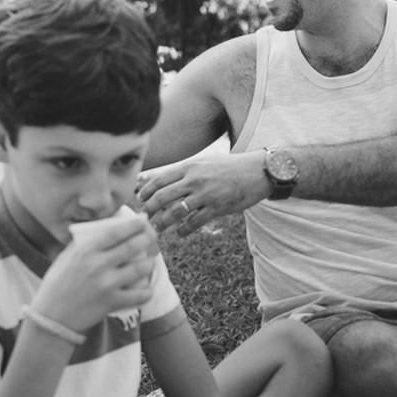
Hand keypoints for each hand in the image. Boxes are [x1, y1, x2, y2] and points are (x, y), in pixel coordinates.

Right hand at [32, 215, 158, 332]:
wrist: (51, 318)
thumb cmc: (56, 285)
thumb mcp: (65, 258)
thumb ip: (83, 245)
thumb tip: (102, 231)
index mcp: (85, 251)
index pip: (116, 232)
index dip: (134, 225)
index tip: (143, 221)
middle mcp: (97, 265)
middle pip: (133, 246)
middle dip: (148, 238)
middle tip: (153, 237)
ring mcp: (106, 284)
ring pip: (140, 269)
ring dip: (150, 263)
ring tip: (151, 262)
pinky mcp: (111, 302)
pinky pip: (138, 295)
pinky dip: (147, 292)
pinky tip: (148, 289)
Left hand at [136, 152, 269, 235]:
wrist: (257, 171)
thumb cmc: (228, 167)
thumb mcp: (203, 163)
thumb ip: (180, 172)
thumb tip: (155, 177)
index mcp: (189, 167)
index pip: (159, 180)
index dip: (145, 192)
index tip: (139, 200)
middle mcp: (195, 180)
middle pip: (162, 197)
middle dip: (149, 209)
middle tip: (143, 217)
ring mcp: (206, 195)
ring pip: (175, 212)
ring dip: (162, 223)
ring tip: (157, 229)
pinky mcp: (217, 208)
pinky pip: (194, 223)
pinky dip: (184, 230)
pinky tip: (180, 233)